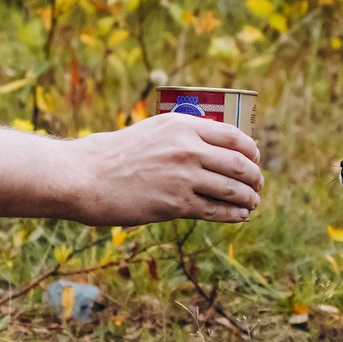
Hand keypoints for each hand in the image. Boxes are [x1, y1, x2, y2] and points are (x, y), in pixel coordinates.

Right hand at [0, 110, 264, 222]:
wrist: (83, 177)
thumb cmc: (111, 155)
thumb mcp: (149, 132)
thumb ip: (179, 136)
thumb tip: (206, 147)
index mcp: (182, 125)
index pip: (233, 136)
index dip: (251, 150)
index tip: (254, 159)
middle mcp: (187, 148)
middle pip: (239, 163)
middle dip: (254, 176)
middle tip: (258, 184)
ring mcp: (184, 176)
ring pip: (232, 188)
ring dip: (248, 197)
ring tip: (253, 203)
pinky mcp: (176, 204)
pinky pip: (216, 210)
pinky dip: (233, 214)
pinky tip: (239, 216)